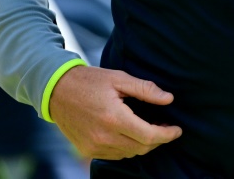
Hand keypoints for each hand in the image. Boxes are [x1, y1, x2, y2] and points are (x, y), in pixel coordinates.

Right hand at [49, 65, 181, 160]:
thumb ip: (145, 89)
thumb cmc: (89, 81)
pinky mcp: (87, 150)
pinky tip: (130, 134)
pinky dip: (127, 148)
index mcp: (114, 118)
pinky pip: (115, 155)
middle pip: (141, 147)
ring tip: (148, 128)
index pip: (149, 135)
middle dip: (158, 140)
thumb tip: (169, 99)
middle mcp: (104, 136)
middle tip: (164, 126)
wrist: (56, 91)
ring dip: (142, 144)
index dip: (167, 135)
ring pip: (129, 153)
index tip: (177, 130)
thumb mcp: (119, 78)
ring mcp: (94, 146)